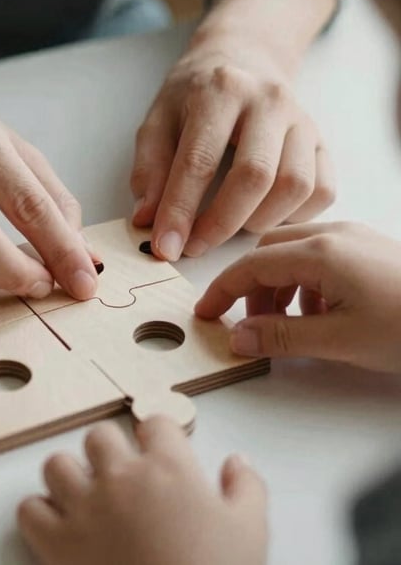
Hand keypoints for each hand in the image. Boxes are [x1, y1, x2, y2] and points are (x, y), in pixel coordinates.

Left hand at [18, 418, 267, 564]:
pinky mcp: (57, 542)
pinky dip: (41, 516)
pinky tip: (60, 528)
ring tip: (85, 498)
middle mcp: (122, 477)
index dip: (158, 438)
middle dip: (109, 452)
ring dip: (69, 477)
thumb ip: (246, 488)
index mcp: (169, 467)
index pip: (155, 422)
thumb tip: (237, 462)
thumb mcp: (251, 532)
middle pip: (99, 435)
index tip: (159, 453)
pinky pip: (29, 509)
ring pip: (57, 464)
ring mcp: (85, 507)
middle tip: (121, 477)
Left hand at [131, 37, 334, 261]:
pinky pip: (322, 191)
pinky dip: (294, 216)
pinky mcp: (322, 141)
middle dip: (220, 223)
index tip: (164, 247)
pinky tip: (263, 216)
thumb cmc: (195, 95)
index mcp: (220, 90)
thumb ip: (149, 169)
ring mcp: (302, 120)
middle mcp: (268, 101)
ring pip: (295, 186)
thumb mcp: (158, 119)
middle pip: (254, 176)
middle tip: (194, 247)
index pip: (199, 160)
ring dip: (259, 221)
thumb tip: (147, 221)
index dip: (180, 210)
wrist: (244, 58)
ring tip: (229, 228)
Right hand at [195, 222, 400, 371]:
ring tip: (292, 327)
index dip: (222, 291)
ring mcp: (354, 239)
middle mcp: (333, 235)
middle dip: (253, 289)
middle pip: (269, 252)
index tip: (204, 314)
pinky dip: (307, 284)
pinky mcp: (370, 249)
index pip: (250, 266)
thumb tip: (239, 337)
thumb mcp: (341, 340)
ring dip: (280, 288)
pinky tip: (323, 316)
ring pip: (294, 253)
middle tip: (253, 326)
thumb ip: (282, 337)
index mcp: (320, 252)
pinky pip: (320, 257)